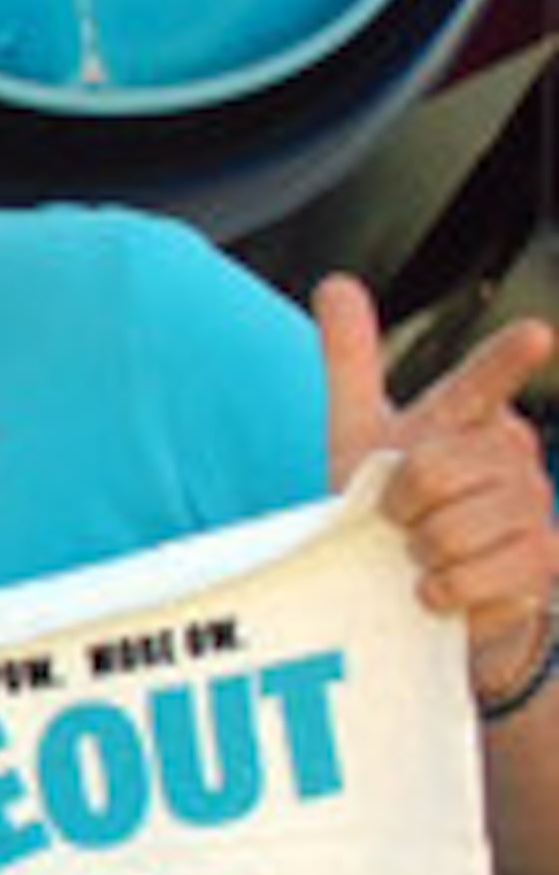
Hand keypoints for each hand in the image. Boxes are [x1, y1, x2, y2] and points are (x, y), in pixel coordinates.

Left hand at [317, 275, 558, 690]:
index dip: (507, 360)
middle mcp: (514, 455)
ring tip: (424, 556)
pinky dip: (445, 591)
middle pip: (429, 472)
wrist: (424, 585)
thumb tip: (337, 282)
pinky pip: (480, 576)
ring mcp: (537, 507)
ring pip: (452, 530)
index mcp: (474, 416)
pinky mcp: (544, 561)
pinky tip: (443, 591)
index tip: (535, 337)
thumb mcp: (364, 433)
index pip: (485, 382)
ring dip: (420, 554)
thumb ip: (352, 360)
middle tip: (401, 520)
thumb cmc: (393, 501)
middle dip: (398, 507)